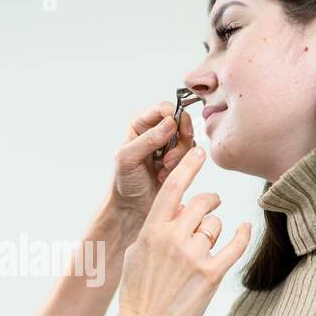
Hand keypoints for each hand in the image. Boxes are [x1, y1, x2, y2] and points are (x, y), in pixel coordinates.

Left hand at [110, 100, 197, 228]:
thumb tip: (170, 123)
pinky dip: (182, 166)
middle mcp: (156, 132)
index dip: (174, 116)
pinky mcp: (179, 160)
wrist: (132, 207)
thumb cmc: (125, 182)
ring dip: (179, 156)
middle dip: (180, 140)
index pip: (163, 109)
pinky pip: (191, 155)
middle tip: (169, 157)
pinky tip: (166, 175)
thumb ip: (148, 139)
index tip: (175, 130)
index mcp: (141, 125)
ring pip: (188, 139)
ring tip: (163, 169)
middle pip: (181, 122)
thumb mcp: (128, 158)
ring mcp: (169, 146)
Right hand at [116, 147, 251, 315]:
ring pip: (215, 225)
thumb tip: (178, 208)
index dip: (187, 166)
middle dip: (209, 201)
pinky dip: (242, 236)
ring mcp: (193, 256)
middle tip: (211, 205)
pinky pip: (235, 245)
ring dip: (214, 231)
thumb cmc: (138, 291)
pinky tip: (244, 231)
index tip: (198, 151)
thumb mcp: (139, 252)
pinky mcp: (211, 274)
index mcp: (152, 230)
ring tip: (203, 248)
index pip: (173, 187)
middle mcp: (173, 238)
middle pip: (202, 202)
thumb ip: (157, 227)